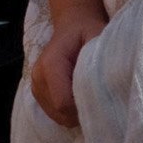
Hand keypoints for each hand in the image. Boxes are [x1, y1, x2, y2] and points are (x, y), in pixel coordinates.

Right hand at [29, 12, 104, 126]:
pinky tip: (80, 99)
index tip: (103, 101)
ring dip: (76, 114)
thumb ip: (98, 62)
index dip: (85, 108)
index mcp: (50, 64)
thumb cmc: (88, 31)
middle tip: (100, 100)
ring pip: (58, 117)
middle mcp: (37, 77)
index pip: (64, 103)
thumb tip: (106, 88)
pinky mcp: (38, 93)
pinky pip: (55, 114)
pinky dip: (70, 113)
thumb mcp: (97, 39)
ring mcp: (36, 86)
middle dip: (82, 113)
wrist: (72, 25)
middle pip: (61, 113)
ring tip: (90, 97)